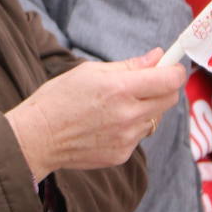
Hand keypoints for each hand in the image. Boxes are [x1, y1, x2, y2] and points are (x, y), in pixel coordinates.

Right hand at [5, 49, 185, 179]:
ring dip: (145, 108)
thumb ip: (128, 66)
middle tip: (145, 83)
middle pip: (169, 99)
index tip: (170, 66)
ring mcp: (127, 138)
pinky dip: (130, 127)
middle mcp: (128, 115)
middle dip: (163, 88)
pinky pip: (138, 136)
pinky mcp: (122, 154)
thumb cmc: (58, 98)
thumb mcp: (90, 71)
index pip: (169, 80)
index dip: (174, 70)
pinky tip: (106, 124)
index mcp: (120, 89)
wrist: (38, 137)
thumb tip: (157, 57)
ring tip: (116, 106)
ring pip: (154, 118)